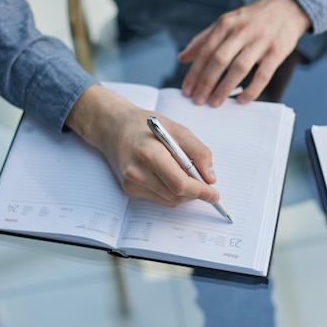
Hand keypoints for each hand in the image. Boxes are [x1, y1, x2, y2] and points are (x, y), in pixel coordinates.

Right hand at [66, 84, 220, 206]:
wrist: (113, 127)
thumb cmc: (145, 125)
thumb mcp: (178, 129)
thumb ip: (198, 152)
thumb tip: (210, 178)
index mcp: (149, 152)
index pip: (179, 183)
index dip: (200, 192)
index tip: (214, 195)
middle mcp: (136, 171)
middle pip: (176, 195)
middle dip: (194, 193)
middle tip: (204, 183)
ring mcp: (131, 183)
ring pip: (169, 201)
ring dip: (184, 194)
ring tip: (185, 174)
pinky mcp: (129, 190)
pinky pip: (159, 199)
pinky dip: (171, 192)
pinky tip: (169, 175)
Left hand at [179, 0, 310, 106]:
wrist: (288, 8)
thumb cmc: (253, 19)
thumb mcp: (227, 22)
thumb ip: (204, 39)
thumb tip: (182, 58)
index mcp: (226, 23)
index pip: (205, 51)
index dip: (194, 73)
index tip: (187, 91)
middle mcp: (242, 31)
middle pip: (219, 60)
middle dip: (206, 82)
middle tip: (198, 100)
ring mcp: (260, 41)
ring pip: (239, 67)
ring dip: (225, 87)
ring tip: (215, 103)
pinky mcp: (277, 51)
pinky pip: (263, 74)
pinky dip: (252, 89)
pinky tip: (242, 100)